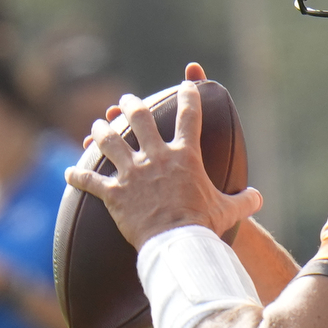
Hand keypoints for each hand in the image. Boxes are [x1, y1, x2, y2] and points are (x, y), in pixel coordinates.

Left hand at [68, 63, 262, 248]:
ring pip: (109, 143)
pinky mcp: (114, 194)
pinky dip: (78, 177)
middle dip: (130, 106)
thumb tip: (258, 198)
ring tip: (97, 127)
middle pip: (139, 120)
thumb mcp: (228, 210)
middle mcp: (155, 158)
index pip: (189, 116)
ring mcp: (131, 174)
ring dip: (100, 132)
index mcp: (184, 156)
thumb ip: (244, 201)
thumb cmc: (204, 226)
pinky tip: (69, 172)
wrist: (178, 244)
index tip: (187, 83)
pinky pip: (90, 182)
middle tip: (125, 101)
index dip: (189, 96)